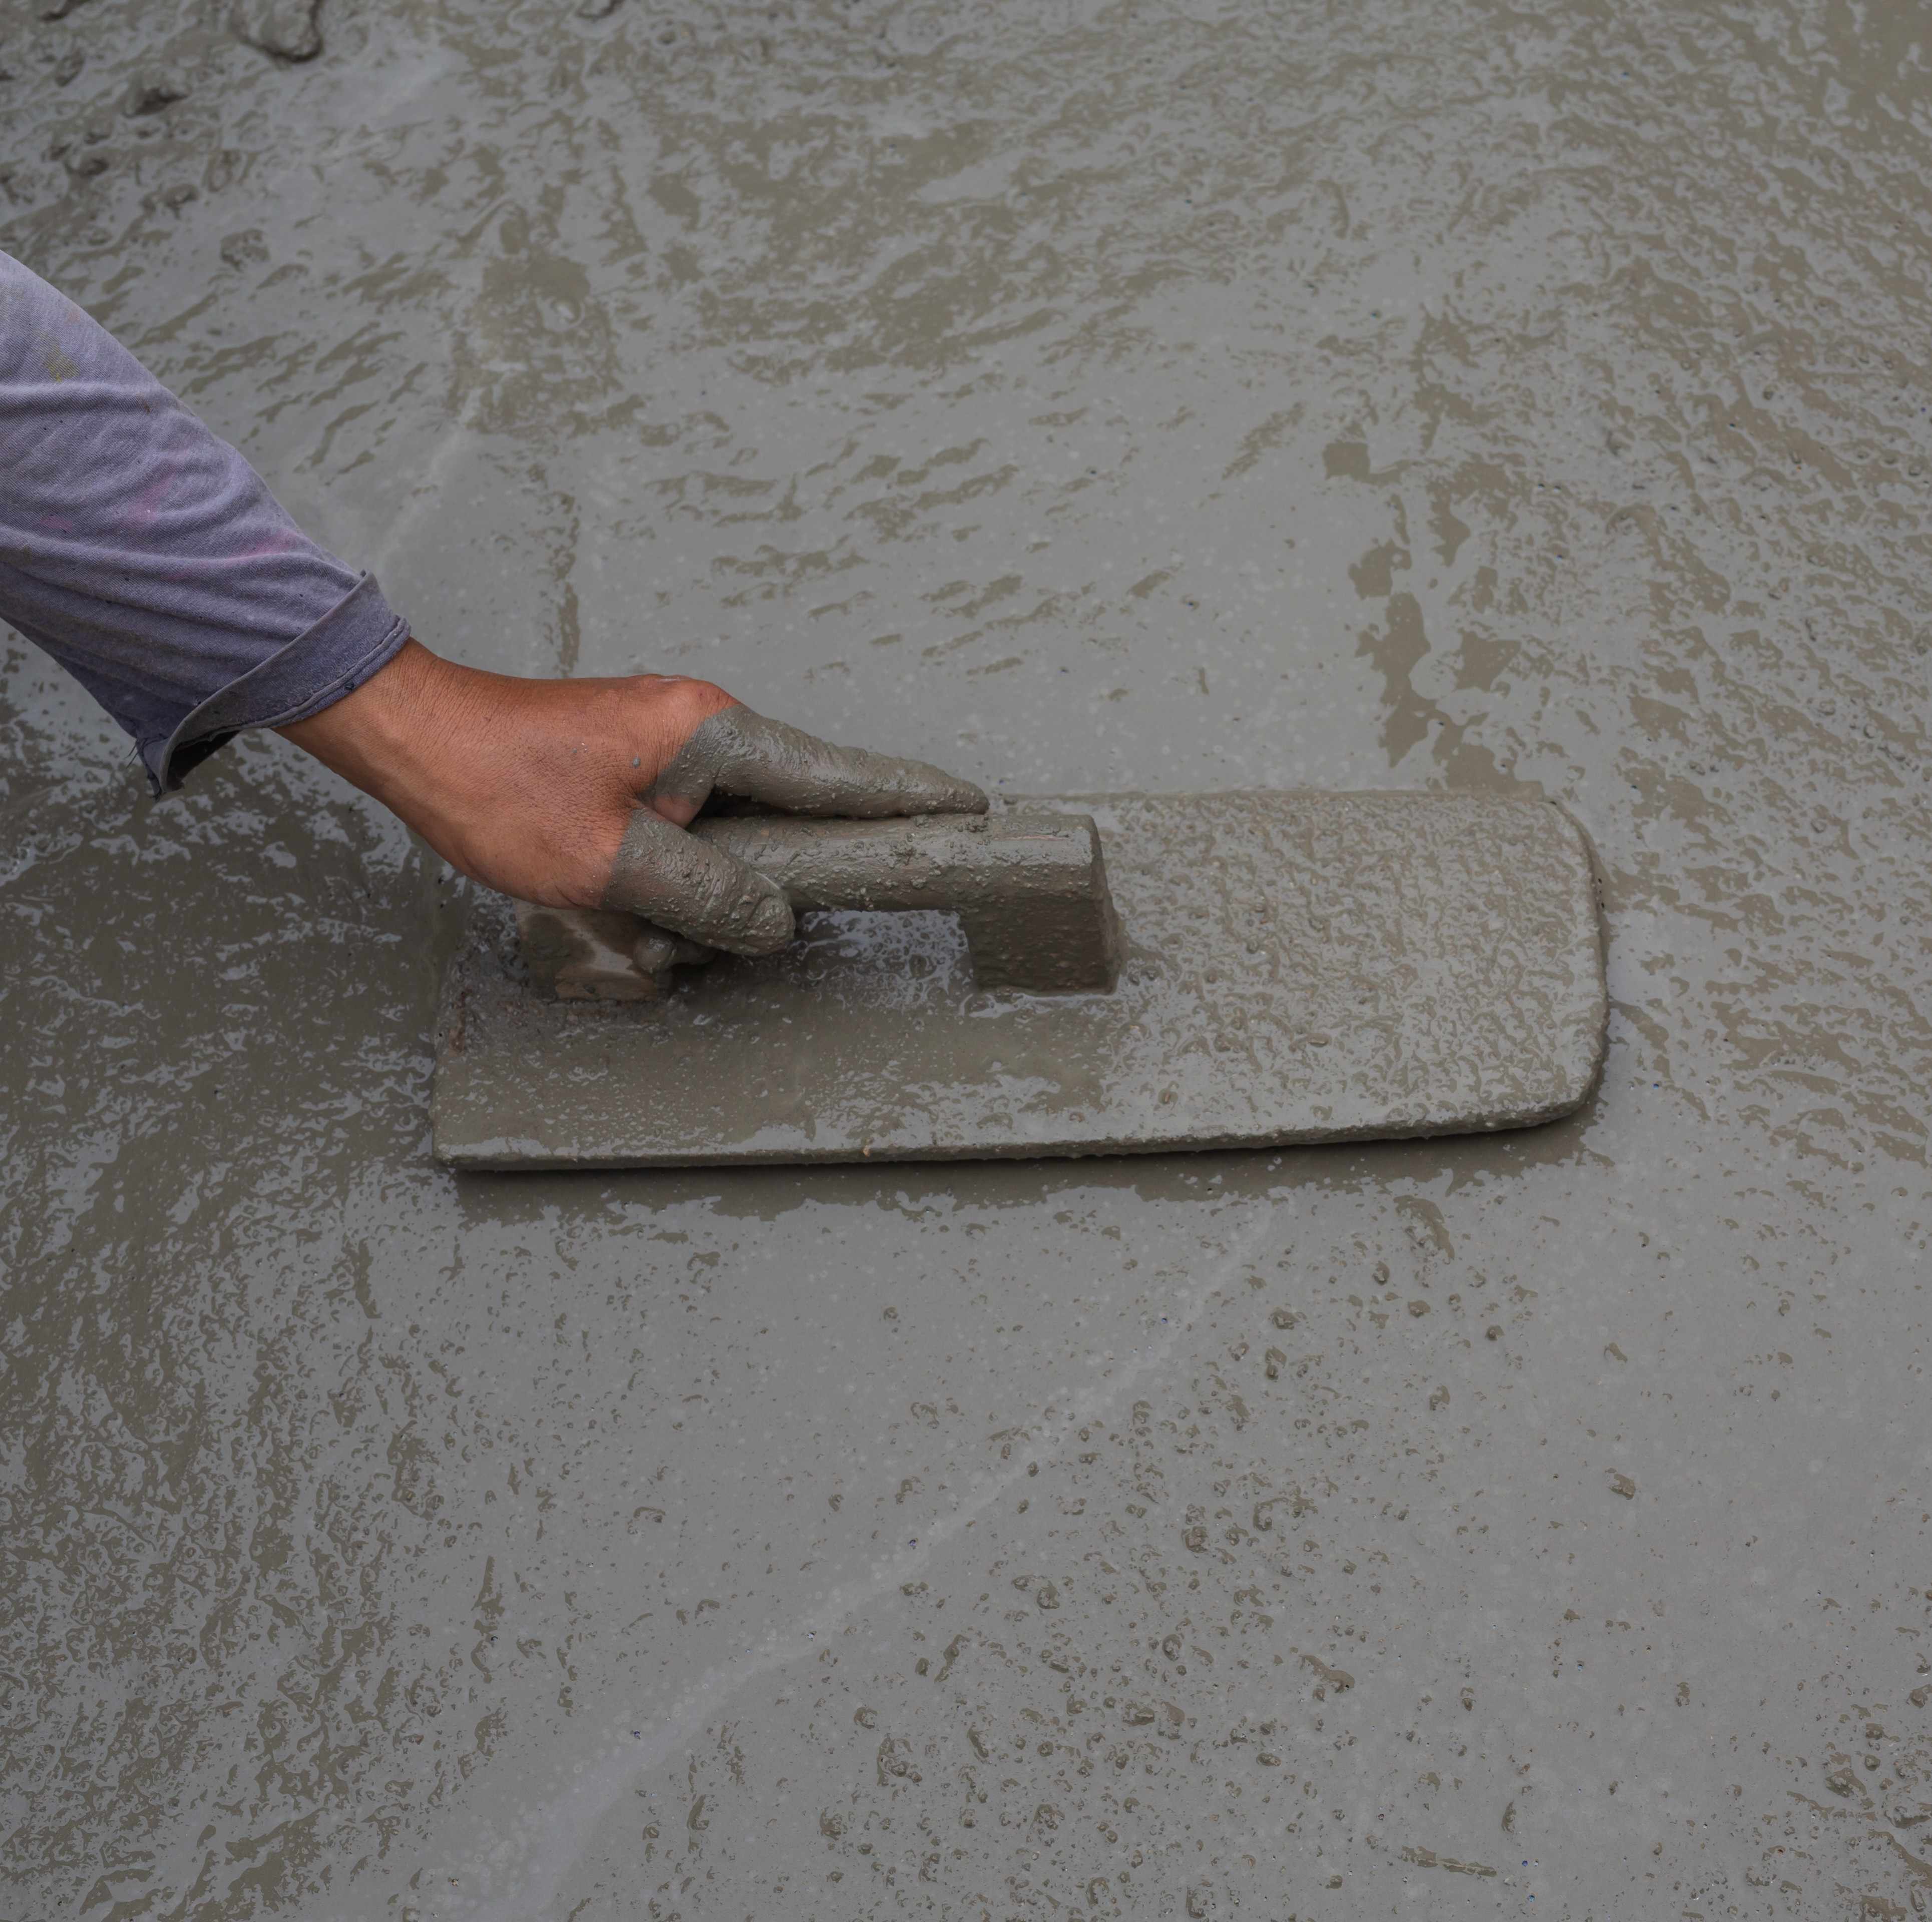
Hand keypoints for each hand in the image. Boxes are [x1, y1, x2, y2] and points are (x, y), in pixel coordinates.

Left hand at [277, 639, 987, 952]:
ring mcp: (669, 748)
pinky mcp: (639, 771)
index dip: (908, 798)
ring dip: (690, 896)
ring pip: (727, 842)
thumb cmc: (495, 786)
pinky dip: (661, 882)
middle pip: (783, 819)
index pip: (836, 775)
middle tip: (695, 921)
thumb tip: (775, 922)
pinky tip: (615, 904)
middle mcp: (701, 729)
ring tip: (622, 914)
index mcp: (711, 732)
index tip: (973, 809)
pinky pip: (684, 838)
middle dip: (755, 887)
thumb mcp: (609, 863)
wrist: (411, 738)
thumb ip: (708, 897)